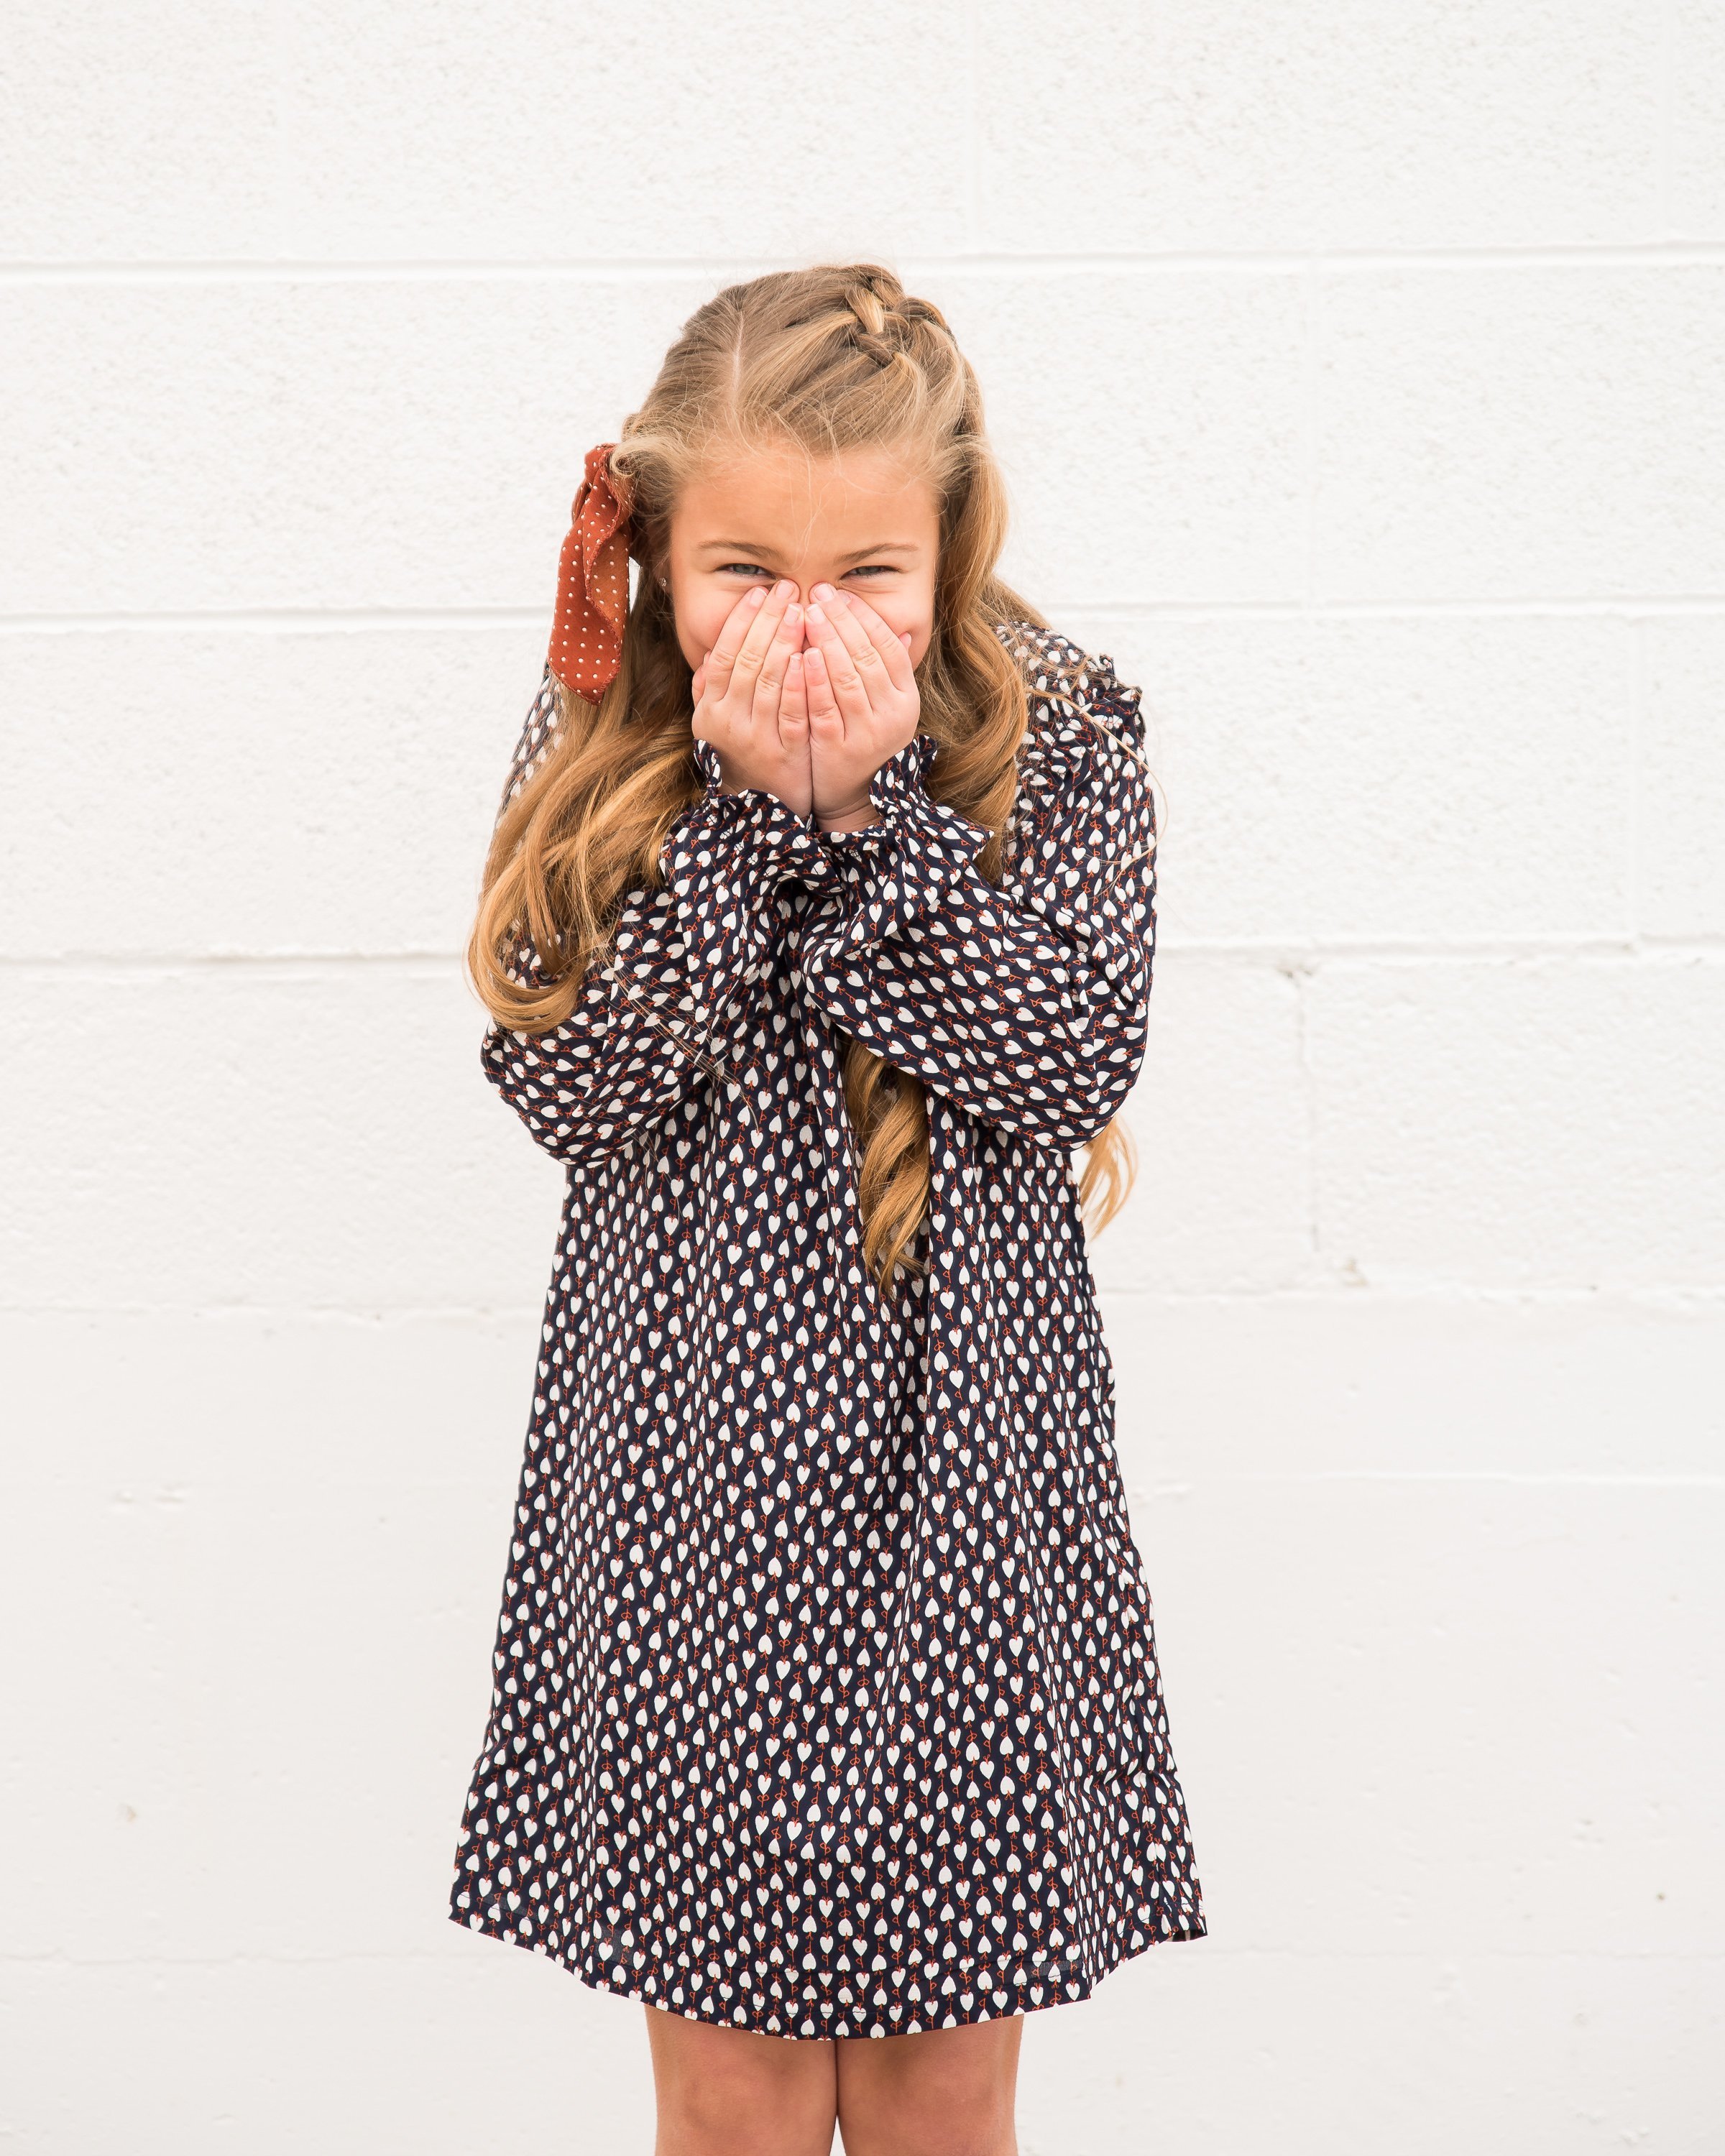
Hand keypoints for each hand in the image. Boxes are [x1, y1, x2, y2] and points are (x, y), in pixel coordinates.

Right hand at [690, 579, 812, 817]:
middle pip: (747, 660)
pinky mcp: (783, 754)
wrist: (760, 812)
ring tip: (801, 611)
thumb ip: (712, 691)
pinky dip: (796, 683)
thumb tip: (711, 654)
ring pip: (767, 680)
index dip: (741, 620)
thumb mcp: (718, 725)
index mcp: (710, 708)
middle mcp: (727, 721)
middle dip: (768, 620)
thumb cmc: (743, 756)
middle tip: (788, 590)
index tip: (760, 592)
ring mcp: (755, 738)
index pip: (724, 653)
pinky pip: (789, 712)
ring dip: (784, 641)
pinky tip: (806, 656)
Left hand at [801, 586, 918, 832]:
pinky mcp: (837, 749)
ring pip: (847, 678)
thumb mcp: (887, 706)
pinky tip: (801, 654)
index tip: (841, 593)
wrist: (855, 797)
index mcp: (906, 698)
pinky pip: (825, 707)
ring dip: (827, 641)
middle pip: (867, 656)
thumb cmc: (866, 740)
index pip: (889, 646)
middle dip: (842, 620)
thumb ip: (889, 669)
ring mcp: (865, 733)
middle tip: (819, 593)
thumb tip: (900, 627)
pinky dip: (814, 679)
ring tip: (807, 613)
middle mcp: (892, 714)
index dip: (865, 616)